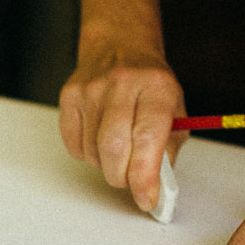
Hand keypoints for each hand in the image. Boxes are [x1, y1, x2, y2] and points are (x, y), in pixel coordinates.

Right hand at [59, 43, 186, 214]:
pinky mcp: (69, 96)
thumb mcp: (174, 110)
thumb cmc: (150, 85)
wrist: (120, 46)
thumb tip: (157, 186)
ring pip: (92, 152)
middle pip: (114, 149)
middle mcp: (122, 83)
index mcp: (156, 86)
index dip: (145, 176)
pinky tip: (98, 138)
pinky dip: (87, 155)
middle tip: (130, 179)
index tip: (146, 198)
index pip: (148, 138)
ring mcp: (91, 88)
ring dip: (106, 165)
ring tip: (117, 149)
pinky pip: (74, 146)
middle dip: (122, 177)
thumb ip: (168, 148)